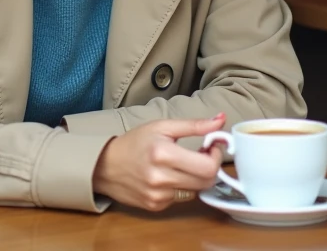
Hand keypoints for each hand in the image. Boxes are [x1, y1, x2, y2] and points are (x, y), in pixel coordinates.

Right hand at [91, 113, 225, 210]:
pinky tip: (170, 176)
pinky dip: (182, 186)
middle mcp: (161, 178)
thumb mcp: (162, 126)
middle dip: (210, 167)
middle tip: (202, 155)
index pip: (208, 167)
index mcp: (163, 154)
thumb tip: (221, 120)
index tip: (211, 146)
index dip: (216, 156)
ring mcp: (158, 196)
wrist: (105, 166)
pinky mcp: (155, 206)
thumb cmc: (135, 142)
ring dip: (196, 177)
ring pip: (196, 191)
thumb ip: (194, 125)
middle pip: (206, 182)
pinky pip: (182, 198)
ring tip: (184, 164)